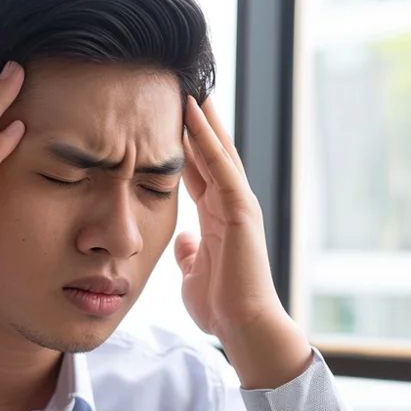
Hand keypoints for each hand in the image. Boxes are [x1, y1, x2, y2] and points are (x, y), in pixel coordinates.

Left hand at [174, 95, 310, 388]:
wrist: (242, 326)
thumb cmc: (221, 305)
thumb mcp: (193, 273)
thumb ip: (188, 252)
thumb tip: (181, 239)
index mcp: (216, 216)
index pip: (196, 170)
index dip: (183, 143)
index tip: (167, 116)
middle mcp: (229, 204)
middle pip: (210, 152)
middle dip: (197, 121)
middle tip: (183, 85)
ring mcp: (238, 204)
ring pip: (217, 151)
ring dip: (203, 118)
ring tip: (189, 84)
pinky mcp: (242, 209)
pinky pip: (221, 165)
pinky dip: (207, 138)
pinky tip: (194, 113)